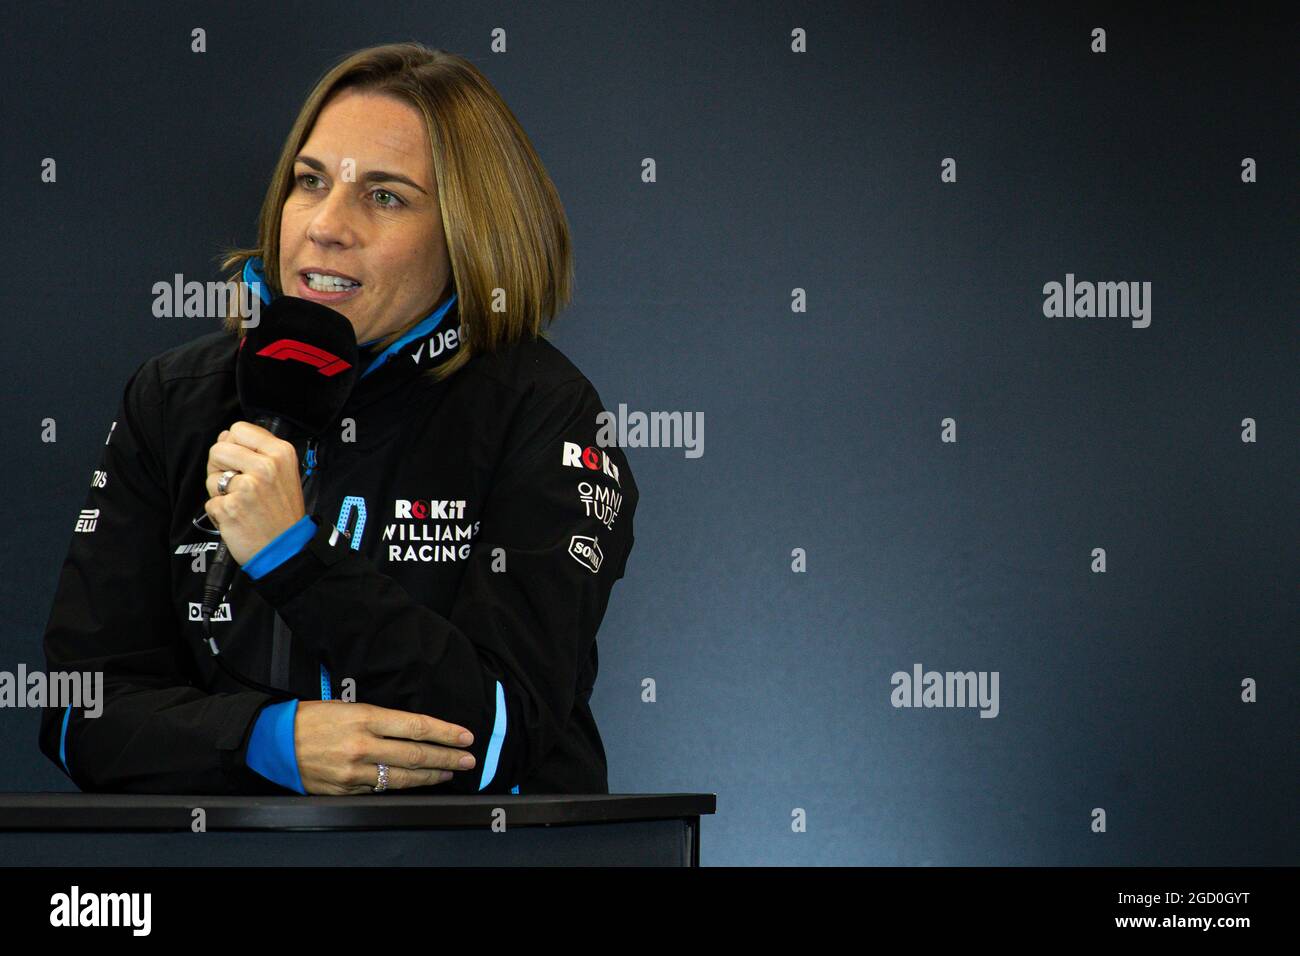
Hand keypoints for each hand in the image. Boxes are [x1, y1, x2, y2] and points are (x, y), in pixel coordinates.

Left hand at [204, 421, 306, 564]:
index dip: (234, 445)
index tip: (242, 461)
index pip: (239, 429)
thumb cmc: (283, 512)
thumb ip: (257, 451)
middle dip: (221, 467)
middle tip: (238, 485)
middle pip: (219, 448)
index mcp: (281, 453)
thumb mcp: (284, 472)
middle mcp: (265, 466)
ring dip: (220, 492)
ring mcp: (247, 487)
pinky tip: (237, 518)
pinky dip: (220, 513)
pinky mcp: (230, 507)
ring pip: (211, 477)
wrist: (287, 548)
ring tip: (241, 503)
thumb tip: (224, 436)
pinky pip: (210, 502)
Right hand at [294, 701, 476, 794]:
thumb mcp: (348, 707)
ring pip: (403, 778)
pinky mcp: (346, 790)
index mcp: (365, 718)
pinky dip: (401, 786)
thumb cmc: (312, 718)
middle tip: (468, 760)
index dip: (445, 734)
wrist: (274, 742)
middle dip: (447, 758)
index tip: (465, 737)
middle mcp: (363, 746)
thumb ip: (381, 721)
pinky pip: (381, 789)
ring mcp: (354, 772)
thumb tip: (413, 731)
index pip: (417, 727)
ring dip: (431, 777)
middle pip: (416, 755)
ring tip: (449, 773)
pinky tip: (416, 783)